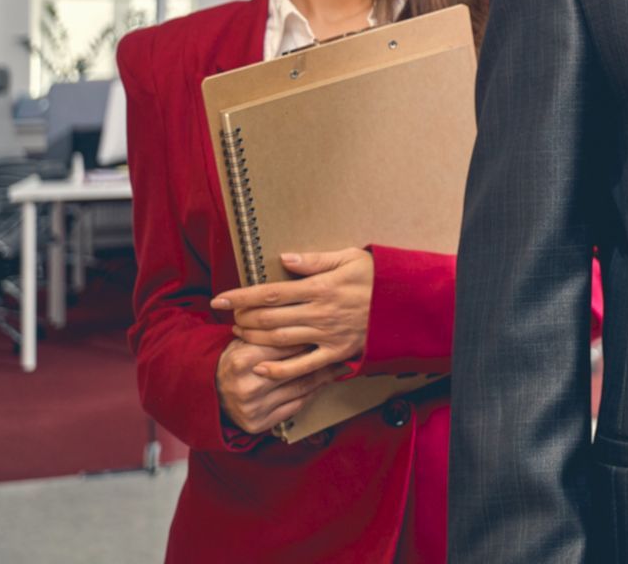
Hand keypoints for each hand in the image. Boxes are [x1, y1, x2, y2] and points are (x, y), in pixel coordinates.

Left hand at [212, 248, 373, 381]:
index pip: (271, 292)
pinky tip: (261, 368)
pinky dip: (280, 370)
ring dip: (254, 338)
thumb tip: (285, 258)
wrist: (407, 303)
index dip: (241, 296)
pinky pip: (303, 366)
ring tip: (238, 333)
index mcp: (321, 287)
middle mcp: (320, 312)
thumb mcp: (350, 258)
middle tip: (229, 316)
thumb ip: (316, 260)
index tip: (220, 299)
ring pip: (280, 340)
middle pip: (270, 318)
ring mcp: (328, 335)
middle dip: (243, 317)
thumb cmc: (377, 276)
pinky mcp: (336, 353)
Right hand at [216, 337, 350, 434]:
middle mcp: (248, 386)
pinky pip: (296, 405)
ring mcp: (254, 407)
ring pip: (301, 388)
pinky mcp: (259, 423)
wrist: (210, 393)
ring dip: (323, 375)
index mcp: (243, 360)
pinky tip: (323, 382)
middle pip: (297, 368)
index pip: (286, 345)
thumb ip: (269, 332)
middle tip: (342, 346)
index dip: (308, 335)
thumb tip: (307, 318)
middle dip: (321, 356)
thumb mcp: (245, 340)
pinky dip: (312, 393)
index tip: (326, 330)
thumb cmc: (234, 360)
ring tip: (340, 364)